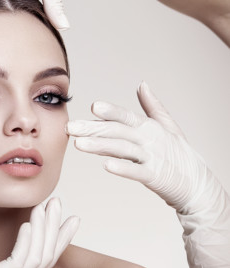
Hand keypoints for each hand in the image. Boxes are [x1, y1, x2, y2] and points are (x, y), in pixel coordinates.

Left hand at [0, 198, 79, 267]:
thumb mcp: (3, 262)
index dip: (63, 237)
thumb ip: (19, 251)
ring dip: (41, 228)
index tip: (74, 218)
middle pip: (48, 253)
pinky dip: (25, 241)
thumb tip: (30, 228)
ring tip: (40, 206)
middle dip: (54, 226)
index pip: (50, 255)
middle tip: (56, 202)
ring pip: (38, 255)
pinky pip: (20, 259)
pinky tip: (27, 225)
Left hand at [66, 82, 229, 267]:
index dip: (111, 111)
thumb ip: (152, 106)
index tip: (92, 106)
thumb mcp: (168, 125)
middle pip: (118, 131)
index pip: (126, 116)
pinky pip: (137, 171)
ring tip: (79, 144)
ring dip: (100, 146)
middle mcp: (149, 139)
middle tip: (70, 127)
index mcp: (149, 126)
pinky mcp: (155, 176)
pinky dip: (123, 168)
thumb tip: (142, 84)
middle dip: (93, 129)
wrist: (196, 182)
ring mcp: (152, 157)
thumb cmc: (178, 153)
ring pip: (122, 149)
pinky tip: (106, 165)